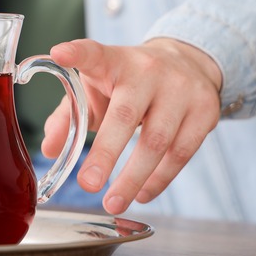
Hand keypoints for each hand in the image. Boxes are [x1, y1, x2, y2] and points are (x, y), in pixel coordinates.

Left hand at [42, 38, 221, 214]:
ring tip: (113, 202)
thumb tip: (51, 149)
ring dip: (133, 178)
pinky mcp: (205, 110)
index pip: (93, 53)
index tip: (59, 55)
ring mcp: (181, 90)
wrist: (187, 62)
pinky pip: (181, 153)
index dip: (76, 54)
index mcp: (114, 61)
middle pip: (126, 115)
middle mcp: (148, 71)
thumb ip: (69, 115)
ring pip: (157, 141)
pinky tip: (142, 193)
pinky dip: (159, 179)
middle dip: (105, 153)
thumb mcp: (96, 88)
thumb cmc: (128, 81)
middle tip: (87, 184)